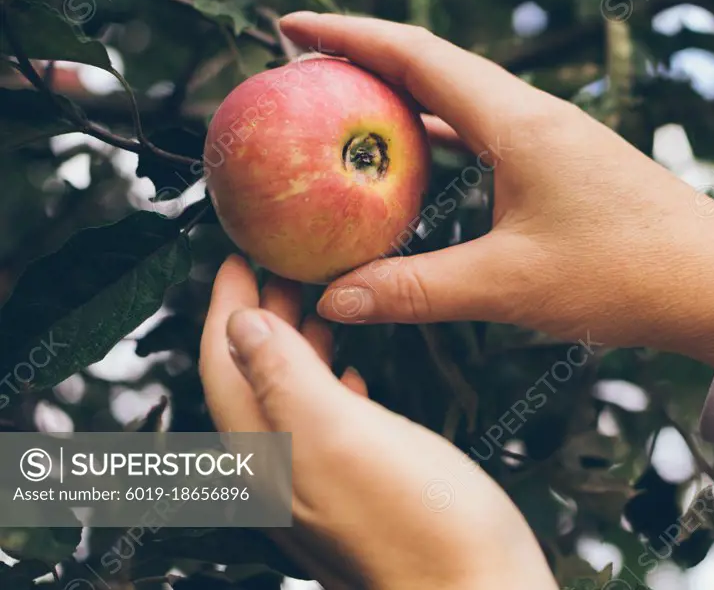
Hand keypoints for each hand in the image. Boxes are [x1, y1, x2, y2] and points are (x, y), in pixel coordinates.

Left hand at [199, 256, 557, 589]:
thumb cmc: (419, 525)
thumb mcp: (341, 437)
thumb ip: (286, 378)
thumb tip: (242, 325)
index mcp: (268, 456)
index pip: (226, 365)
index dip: (227, 305)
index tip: (239, 255)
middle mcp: (285, 473)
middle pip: (257, 377)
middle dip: (262, 314)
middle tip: (282, 261)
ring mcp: (324, 484)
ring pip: (295, 396)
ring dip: (300, 343)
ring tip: (318, 299)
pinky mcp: (364, 490)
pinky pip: (331, 423)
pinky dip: (334, 385)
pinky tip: (355, 372)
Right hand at [280, 12, 713, 364]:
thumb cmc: (624, 275)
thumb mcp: (509, 285)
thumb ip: (416, 290)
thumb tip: (334, 301)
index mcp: (517, 121)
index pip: (415, 55)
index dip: (347, 34)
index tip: (290, 25)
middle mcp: (534, 114)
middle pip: (435, 64)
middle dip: (367, 58)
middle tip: (306, 68)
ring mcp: (554, 136)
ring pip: (463, 98)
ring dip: (406, 96)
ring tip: (351, 107)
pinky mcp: (567, 163)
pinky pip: (487, 132)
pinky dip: (443, 136)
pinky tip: (423, 159)